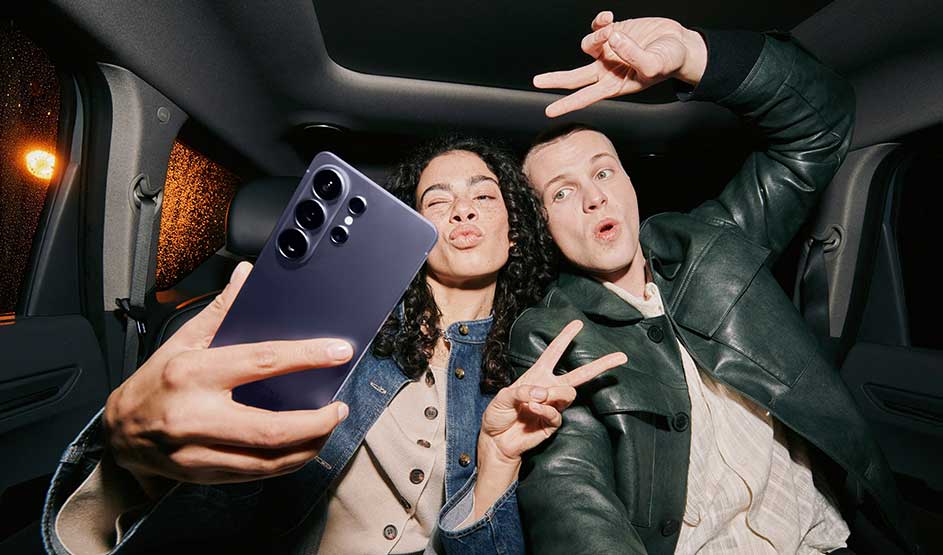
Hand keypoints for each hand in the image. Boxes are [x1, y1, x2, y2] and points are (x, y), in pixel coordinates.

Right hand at [104, 261, 351, 497]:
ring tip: (326, 428)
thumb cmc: (153, 383)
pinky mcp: (203, 475)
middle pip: (271, 429)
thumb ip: (220, 311)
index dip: (306, 356)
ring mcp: (198, 452)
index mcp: (193, 373)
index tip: (338, 352)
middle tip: (338, 409)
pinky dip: (286, 463)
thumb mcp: (181, 341)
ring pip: (267, 461)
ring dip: (307, 447)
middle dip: (316, 422)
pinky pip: (256, 475)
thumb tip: (245, 276)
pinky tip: (302, 448)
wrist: (117, 435)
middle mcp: (195, 416)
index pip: (262, 361)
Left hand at [479, 320, 625, 462]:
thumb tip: (542, 391)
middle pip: (580, 374)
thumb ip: (521, 391)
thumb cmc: (498, 415)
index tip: (578, 323)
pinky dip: (545, 409)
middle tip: (620, 357)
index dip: (565, 338)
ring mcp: (553, 406)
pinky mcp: (552, 424)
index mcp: (537, 375)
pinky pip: (557, 413)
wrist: (496, 441)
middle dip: (601, 365)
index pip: (554, 353)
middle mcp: (548, 388)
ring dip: (554, 393)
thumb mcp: (502, 397)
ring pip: (569, 393)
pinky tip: (533, 408)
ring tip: (535, 398)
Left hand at [534, 11, 707, 116]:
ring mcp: (608, 50)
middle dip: (555, 79)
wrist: (679, 44)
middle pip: (575, 77)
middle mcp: (607, 70)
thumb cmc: (669, 61)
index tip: (549, 112)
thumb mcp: (654, 64)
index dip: (567, 104)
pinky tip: (608, 17)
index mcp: (614, 85)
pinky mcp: (613, 32)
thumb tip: (612, 39)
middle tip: (537, 81)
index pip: (586, 97)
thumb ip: (633, 55)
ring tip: (613, 29)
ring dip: (597, 35)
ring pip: (589, 44)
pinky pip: (597, 25)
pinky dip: (600, 20)